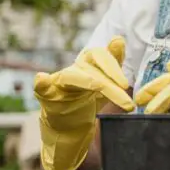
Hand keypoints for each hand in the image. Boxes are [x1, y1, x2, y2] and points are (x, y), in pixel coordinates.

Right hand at [34, 36, 133, 169]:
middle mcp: (72, 71)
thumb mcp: (104, 85)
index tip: (126, 84)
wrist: (66, 130)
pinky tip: (41, 79)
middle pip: (90, 67)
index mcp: (85, 67)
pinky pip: (42, 88)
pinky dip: (41, 83)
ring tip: (111, 97)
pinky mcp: (46, 98)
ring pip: (73, 77)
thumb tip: (118, 38)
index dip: (113, 66)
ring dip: (95, 86)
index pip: (99, 56)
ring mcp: (57, 84)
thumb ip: (112, 64)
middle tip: (128, 105)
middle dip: (110, 84)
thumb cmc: (84, 103)